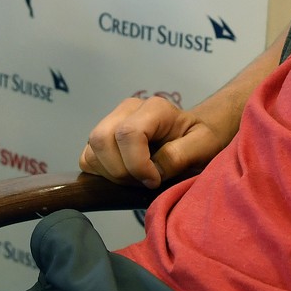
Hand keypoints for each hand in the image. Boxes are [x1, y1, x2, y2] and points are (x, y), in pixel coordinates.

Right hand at [79, 95, 229, 187]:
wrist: (193, 135)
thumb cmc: (202, 139)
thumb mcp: (203, 146)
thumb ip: (180, 155)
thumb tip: (154, 169)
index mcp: (154, 108)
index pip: (128, 133)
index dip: (137, 164)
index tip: (154, 180)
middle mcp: (128, 109)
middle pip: (101, 139)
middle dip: (120, 171)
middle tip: (144, 182)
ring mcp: (111, 121)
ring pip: (91, 150)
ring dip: (111, 174)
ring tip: (136, 179)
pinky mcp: (102, 137)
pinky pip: (87, 158)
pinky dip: (101, 174)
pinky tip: (125, 176)